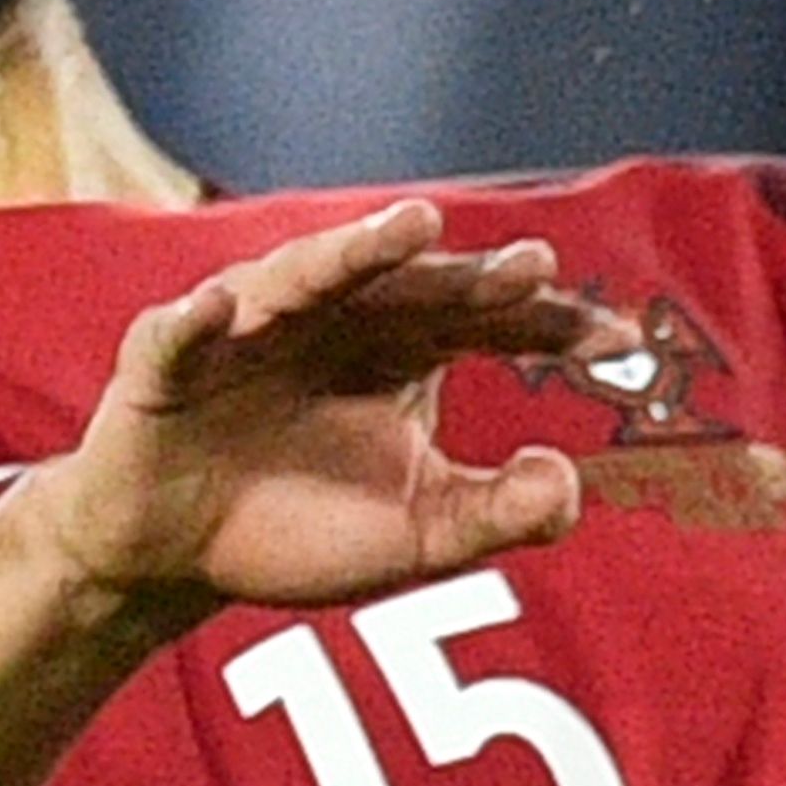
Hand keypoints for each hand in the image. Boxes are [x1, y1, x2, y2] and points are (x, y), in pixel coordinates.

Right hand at [37, 200, 609, 617]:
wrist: (174, 557)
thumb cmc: (300, 525)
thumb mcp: (417, 533)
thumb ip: (496, 513)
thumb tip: (569, 485)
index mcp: (404, 348)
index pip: (491, 321)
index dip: (553, 325)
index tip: (621, 339)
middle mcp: (335, 319)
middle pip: (413, 285)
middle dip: (469, 273)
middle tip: (531, 265)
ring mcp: (249, 331)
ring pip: (305, 277)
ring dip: (354, 250)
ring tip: (409, 227)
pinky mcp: (164, 367)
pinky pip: (176, 336)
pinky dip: (192, 322)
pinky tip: (216, 308)